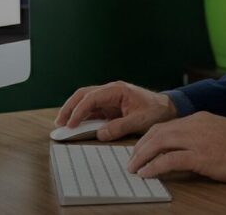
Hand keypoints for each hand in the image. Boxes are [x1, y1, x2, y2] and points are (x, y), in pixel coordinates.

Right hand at [54, 80, 176, 141]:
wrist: (166, 108)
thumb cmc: (155, 110)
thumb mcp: (139, 120)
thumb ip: (120, 127)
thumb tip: (100, 134)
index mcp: (117, 90)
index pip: (92, 97)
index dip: (79, 111)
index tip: (71, 124)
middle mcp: (110, 91)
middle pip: (83, 95)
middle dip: (69, 108)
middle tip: (59, 123)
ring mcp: (109, 99)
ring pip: (85, 101)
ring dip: (73, 112)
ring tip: (62, 125)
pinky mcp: (109, 107)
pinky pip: (92, 110)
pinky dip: (82, 117)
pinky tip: (75, 126)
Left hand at [127, 111, 225, 183]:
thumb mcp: (218, 133)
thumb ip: (200, 136)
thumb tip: (184, 151)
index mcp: (198, 118)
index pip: (165, 125)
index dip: (148, 137)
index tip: (140, 149)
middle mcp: (194, 124)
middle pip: (157, 132)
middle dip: (139, 147)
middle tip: (130, 160)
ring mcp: (196, 139)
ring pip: (159, 143)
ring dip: (142, 156)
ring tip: (133, 168)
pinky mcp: (200, 156)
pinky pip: (169, 160)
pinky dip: (154, 167)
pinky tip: (146, 174)